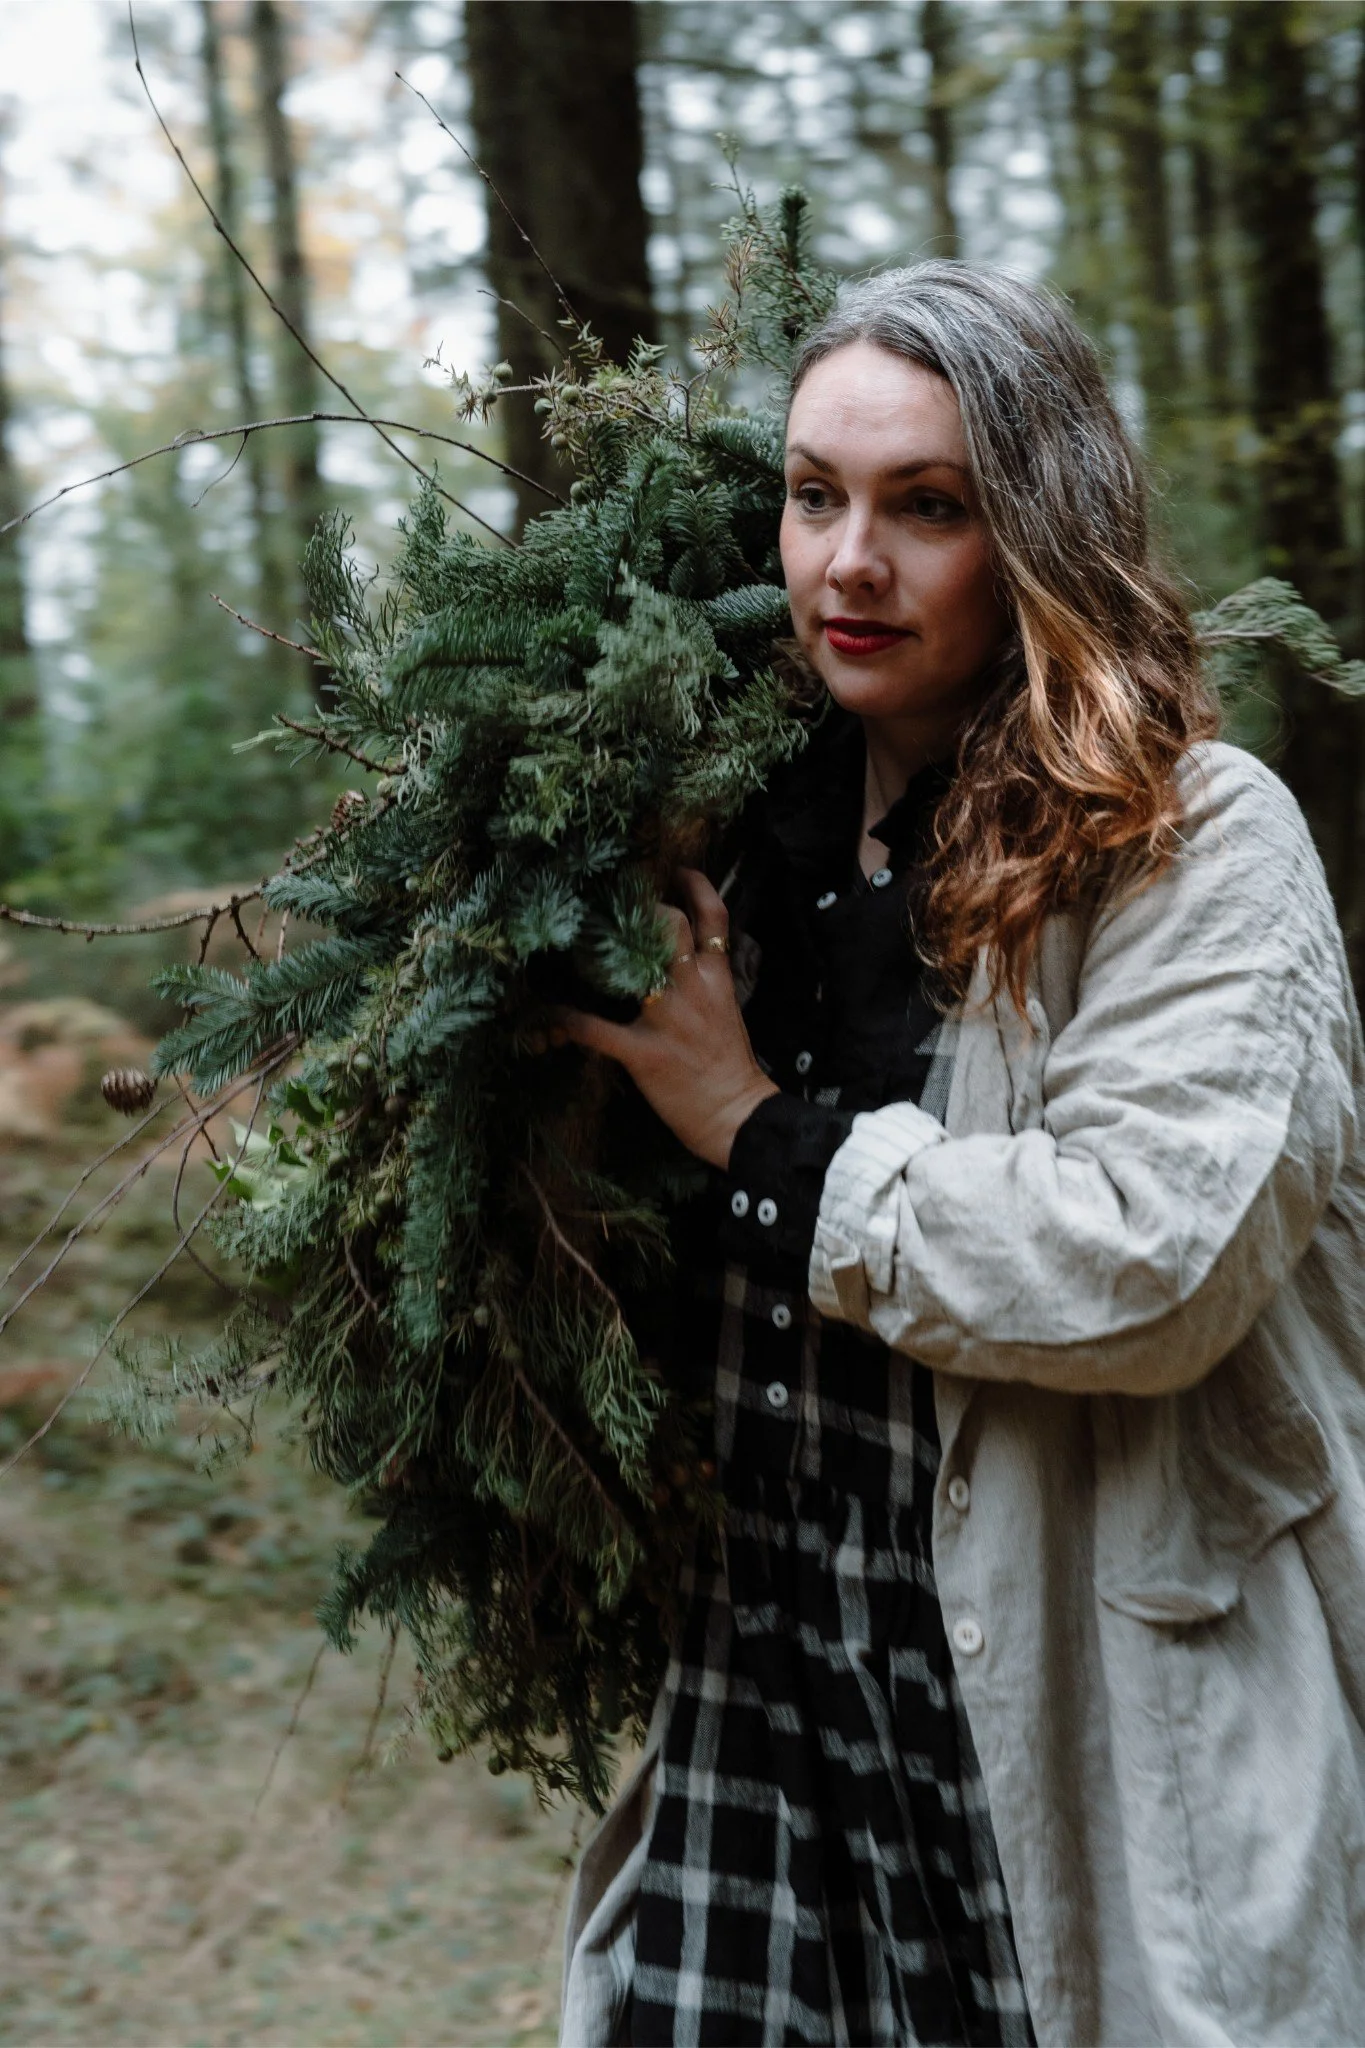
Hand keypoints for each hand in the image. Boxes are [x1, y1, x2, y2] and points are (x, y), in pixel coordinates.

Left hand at [554, 868, 778, 1169]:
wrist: (738, 1115)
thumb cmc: (730, 1066)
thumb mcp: (726, 1011)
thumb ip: (703, 982)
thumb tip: (678, 961)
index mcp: (716, 978)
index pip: (713, 916)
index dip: (694, 885)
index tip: (675, 871)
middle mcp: (692, 989)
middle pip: (669, 925)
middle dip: (641, 910)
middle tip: (613, 907)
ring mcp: (667, 1019)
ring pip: (633, 963)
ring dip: (599, 952)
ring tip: (573, 945)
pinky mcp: (644, 1052)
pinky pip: (596, 1029)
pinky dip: (568, 1021)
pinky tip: (548, 1015)